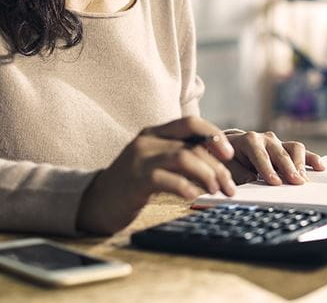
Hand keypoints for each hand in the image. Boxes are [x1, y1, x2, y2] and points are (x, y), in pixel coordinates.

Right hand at [76, 116, 236, 234]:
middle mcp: (147, 141)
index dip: (214, 136)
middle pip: (192, 146)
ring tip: (216, 191)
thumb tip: (218, 162)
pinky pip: (167, 179)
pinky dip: (186, 187)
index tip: (230, 155)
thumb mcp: (156, 162)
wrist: (96, 203)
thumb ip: (179, 155)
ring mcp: (140, 159)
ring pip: (184, 158)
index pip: (191, 123)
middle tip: (230, 187)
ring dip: (207, 176)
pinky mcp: (135, 180)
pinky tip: (194, 196)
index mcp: (155, 133)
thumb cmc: (132, 184)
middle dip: (218, 167)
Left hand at [223, 130, 325, 185]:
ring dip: (301, 164)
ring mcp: (279, 143)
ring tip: (304, 180)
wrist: (230, 147)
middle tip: (295, 182)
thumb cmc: (228, 158)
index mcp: (249, 140)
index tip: (275, 182)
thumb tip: (250, 179)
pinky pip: (303, 153)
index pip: (260, 155)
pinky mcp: (287, 149)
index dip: (267, 168)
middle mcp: (266, 139)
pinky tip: (320, 167)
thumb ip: (236, 172)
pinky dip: (312, 159)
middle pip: (280, 153)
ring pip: (295, 149)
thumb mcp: (225, 165)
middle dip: (288, 168)